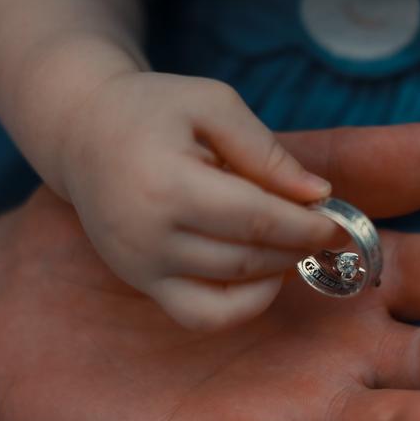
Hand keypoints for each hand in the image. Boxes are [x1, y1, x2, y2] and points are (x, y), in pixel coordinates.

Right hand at [58, 72, 338, 330]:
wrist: (82, 134)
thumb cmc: (151, 111)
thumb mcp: (211, 104)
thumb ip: (266, 150)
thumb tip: (318, 194)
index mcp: (166, 185)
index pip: (257, 221)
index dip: (307, 226)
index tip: (337, 221)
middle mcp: (149, 237)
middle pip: (249, 260)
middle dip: (299, 248)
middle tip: (325, 230)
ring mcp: (141, 268)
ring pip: (231, 295)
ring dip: (276, 273)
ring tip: (293, 242)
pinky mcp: (141, 283)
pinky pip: (202, 316)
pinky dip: (242, 305)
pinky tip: (261, 273)